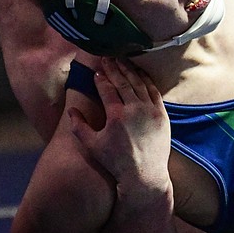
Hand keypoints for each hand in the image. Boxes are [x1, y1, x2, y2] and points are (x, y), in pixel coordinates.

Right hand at [66, 57, 172, 196]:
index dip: (101, 78)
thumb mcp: (92, 146)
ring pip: (139, 84)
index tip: (96, 71)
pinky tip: (140, 73)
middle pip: (124, 82)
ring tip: (122, 60)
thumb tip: (71, 109)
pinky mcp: (162, 115)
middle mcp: (135, 110)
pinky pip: (154, 91)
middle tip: (108, 57)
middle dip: (114, 68)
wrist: (144, 175)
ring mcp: (151, 111)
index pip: (108, 89)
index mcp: (117, 116)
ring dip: (130, 70)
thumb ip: (79, 126)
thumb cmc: (116, 161)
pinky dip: (146, 80)